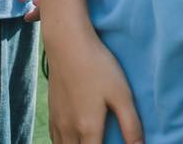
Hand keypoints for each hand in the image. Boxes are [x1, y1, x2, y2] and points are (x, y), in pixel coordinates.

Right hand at [45, 24, 143, 143]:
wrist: (68, 48)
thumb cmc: (99, 69)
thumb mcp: (122, 94)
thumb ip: (130, 123)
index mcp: (88, 128)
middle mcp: (68, 130)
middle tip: (104, 141)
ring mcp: (57, 123)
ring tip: (92, 141)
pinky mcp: (52, 114)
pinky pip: (55, 140)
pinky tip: (74, 139)